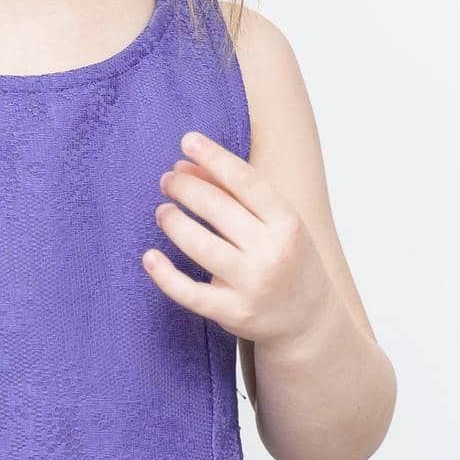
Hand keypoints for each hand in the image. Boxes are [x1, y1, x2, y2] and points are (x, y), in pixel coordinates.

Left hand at [143, 130, 335, 352]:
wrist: (310, 319)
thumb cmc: (287, 256)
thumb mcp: (274, 220)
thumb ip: (231, 190)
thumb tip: (184, 164)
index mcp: (287, 222)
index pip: (245, 180)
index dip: (214, 156)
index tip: (187, 140)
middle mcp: (273, 252)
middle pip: (218, 209)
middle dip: (186, 188)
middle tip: (167, 180)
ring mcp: (253, 285)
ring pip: (200, 246)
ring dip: (174, 222)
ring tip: (163, 211)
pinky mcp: (235, 313)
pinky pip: (191, 294)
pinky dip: (165, 275)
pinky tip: (149, 257)